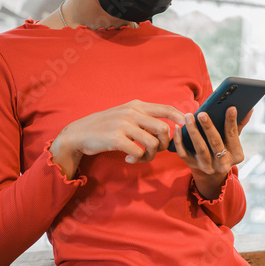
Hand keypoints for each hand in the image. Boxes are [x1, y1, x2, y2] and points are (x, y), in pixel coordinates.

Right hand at [50, 100, 185, 177]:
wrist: (78, 133)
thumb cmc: (105, 127)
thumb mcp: (124, 115)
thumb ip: (143, 118)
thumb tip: (166, 127)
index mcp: (136, 105)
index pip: (165, 108)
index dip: (180, 118)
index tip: (186, 126)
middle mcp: (132, 112)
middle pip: (163, 129)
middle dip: (164, 144)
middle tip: (155, 151)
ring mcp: (124, 125)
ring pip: (153, 143)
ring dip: (150, 155)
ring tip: (140, 157)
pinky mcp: (116, 138)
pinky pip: (138, 152)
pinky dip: (138, 159)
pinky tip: (130, 159)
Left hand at [173, 106, 253, 198]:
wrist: (212, 174)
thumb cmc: (224, 149)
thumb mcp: (234, 140)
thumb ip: (240, 125)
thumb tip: (249, 109)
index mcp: (236, 155)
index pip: (233, 136)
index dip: (231, 121)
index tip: (230, 108)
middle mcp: (222, 163)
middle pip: (216, 143)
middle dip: (209, 127)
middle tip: (202, 113)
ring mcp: (206, 166)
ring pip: (200, 148)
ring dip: (193, 131)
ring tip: (189, 116)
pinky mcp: (192, 165)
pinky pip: (183, 153)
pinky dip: (179, 141)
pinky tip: (178, 127)